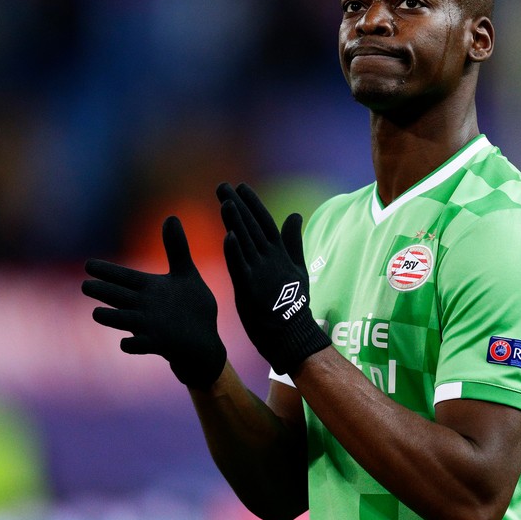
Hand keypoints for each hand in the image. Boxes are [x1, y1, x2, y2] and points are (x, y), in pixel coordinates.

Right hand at [82, 216, 226, 389]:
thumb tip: (170, 216)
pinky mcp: (161, 344)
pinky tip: (125, 343)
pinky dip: (133, 345)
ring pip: (125, 321)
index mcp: (150, 289)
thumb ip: (177, 248)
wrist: (204, 341)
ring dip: (112, 318)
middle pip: (119, 297)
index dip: (108, 272)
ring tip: (96, 314)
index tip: (89, 264)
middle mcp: (145, 307)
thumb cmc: (192, 308)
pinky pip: (143, 346)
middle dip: (103, 292)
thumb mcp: (186, 274)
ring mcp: (151, 327)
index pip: (124, 277)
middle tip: (85, 285)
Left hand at [216, 182, 329, 374]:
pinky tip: (227, 236)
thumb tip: (295, 214)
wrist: (291, 333)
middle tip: (222, 186)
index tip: (241, 186)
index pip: (265, 222)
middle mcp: (270, 259)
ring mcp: (260, 273)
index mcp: (280, 253)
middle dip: (237, 205)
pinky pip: (240, 267)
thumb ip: (293, 241)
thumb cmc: (294, 303)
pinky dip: (234, 252)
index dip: (253, 204)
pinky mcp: (249, 289)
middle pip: (252, 226)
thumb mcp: (298, 268)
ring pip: (245, 242)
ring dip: (235, 221)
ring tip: (224, 202)